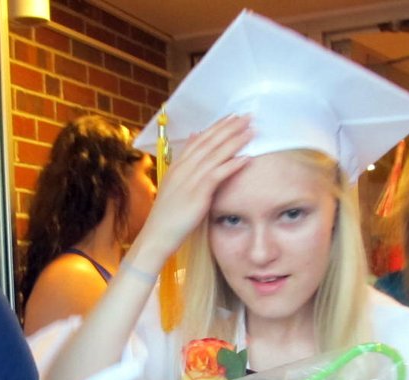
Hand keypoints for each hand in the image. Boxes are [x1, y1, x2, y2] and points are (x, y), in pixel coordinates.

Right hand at [141, 115, 253, 257]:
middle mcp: (183, 168)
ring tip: (251, 131)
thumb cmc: (167, 216)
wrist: (157, 234)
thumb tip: (193, 141)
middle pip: (209, 142)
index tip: (232, 117)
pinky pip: (217, 175)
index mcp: (178, 166)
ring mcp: (190, 180)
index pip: (200, 140)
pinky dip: (232, 165)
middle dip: (229, 128)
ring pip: (215, 155)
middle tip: (246, 116)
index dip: (217, 127)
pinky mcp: (197, 194)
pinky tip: (246, 158)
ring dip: (234, 141)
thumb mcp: (174, 187)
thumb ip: (185, 165)